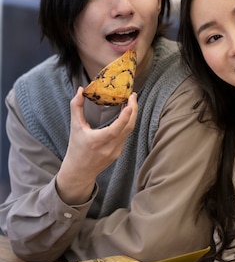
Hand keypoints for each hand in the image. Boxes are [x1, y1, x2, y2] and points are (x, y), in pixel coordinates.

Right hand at [56, 88, 137, 204]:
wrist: (79, 171)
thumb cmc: (76, 148)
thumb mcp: (74, 127)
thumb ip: (76, 108)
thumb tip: (80, 90)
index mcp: (97, 142)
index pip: (115, 130)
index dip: (124, 117)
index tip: (129, 104)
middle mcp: (109, 148)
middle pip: (128, 128)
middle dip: (133, 111)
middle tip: (133, 96)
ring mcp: (116, 151)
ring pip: (129, 131)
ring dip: (132, 116)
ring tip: (130, 102)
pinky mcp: (119, 152)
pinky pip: (126, 135)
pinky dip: (127, 123)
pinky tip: (126, 114)